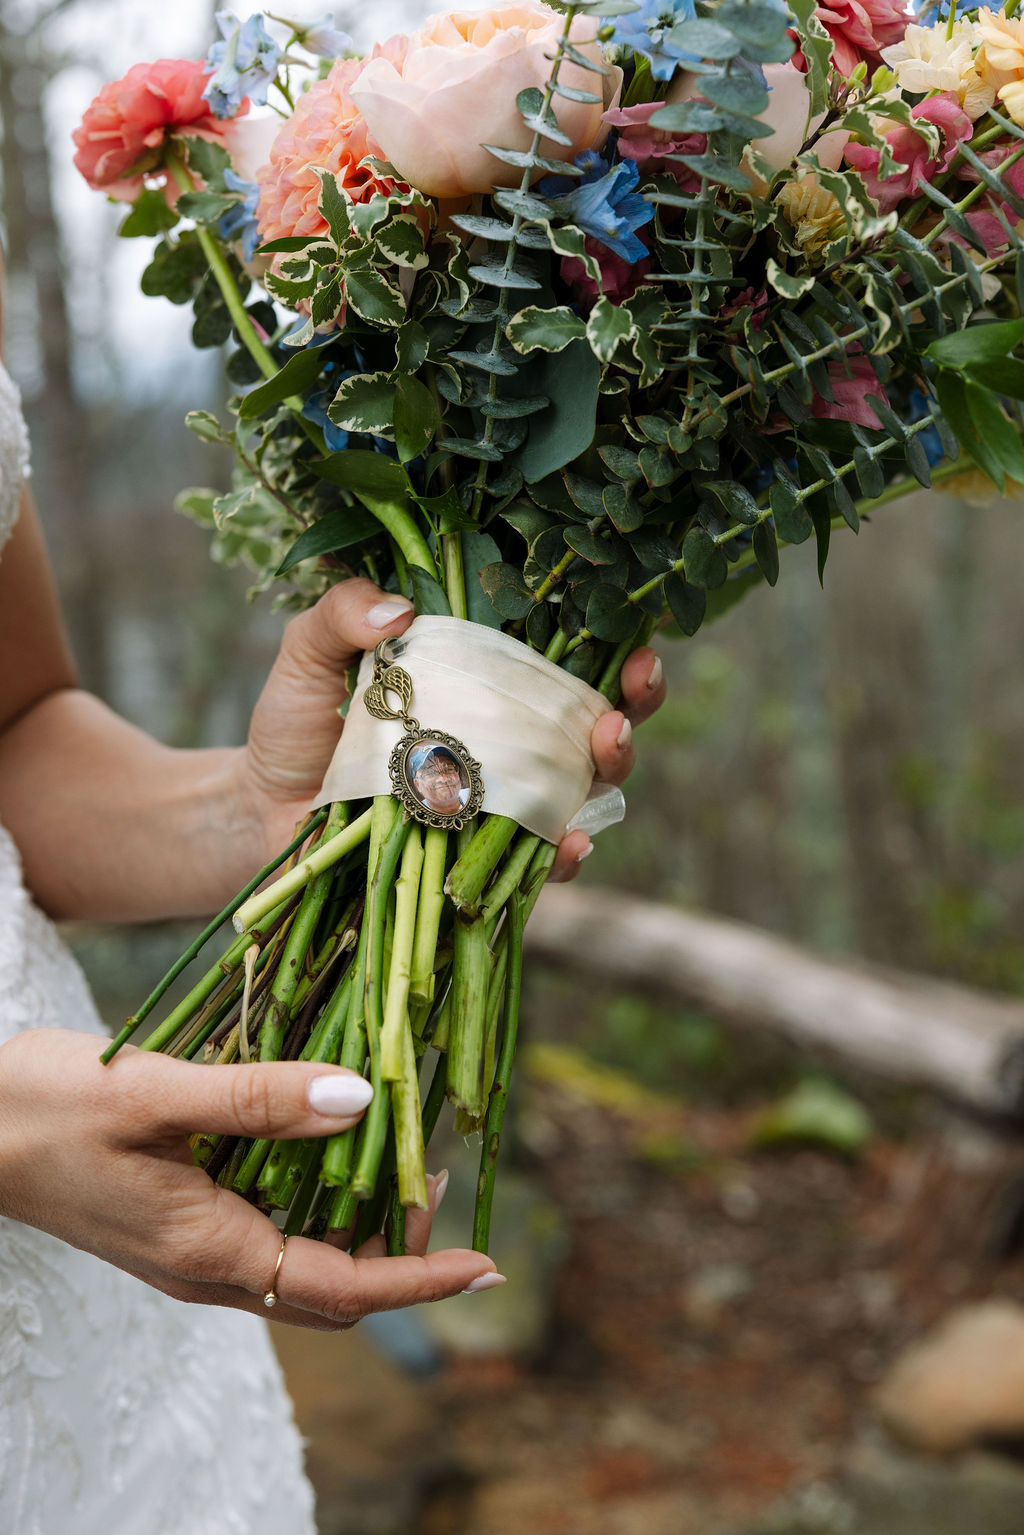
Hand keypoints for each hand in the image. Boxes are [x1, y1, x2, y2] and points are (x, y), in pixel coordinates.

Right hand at [0, 1030, 498, 1329]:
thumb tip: (362, 1102)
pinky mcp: (181, 1222)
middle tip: (442, 1178)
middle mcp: (210, 1266)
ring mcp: (194, 1249)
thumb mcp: (156, 1093)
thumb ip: (260, 1098)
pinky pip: (270, 1231)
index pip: (342, 1287)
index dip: (420, 1278)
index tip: (486, 1263)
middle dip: (401, 1252)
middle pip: (333, 1288)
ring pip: (304, 1262)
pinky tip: (328, 1139)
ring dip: (361, 1223)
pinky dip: (317, 1199)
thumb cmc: (47, 1109)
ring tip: (405, 1156)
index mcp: (210, 1249)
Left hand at [240, 578, 666, 879]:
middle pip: (599, 723)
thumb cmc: (297, 725)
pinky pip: (541, 862)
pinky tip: (570, 839)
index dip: (615, 645)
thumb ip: (340, 613)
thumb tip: (398, 609)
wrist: (261, 812)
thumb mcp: (309, 653)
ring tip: (607, 747)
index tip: (633, 637)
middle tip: (629, 696)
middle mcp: (509, 741)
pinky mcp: (484, 862)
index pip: (570, 658)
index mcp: (486, 682)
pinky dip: (565, 852)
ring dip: (612, 767)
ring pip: (587, 788)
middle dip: (632, 708)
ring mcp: (503, 804)